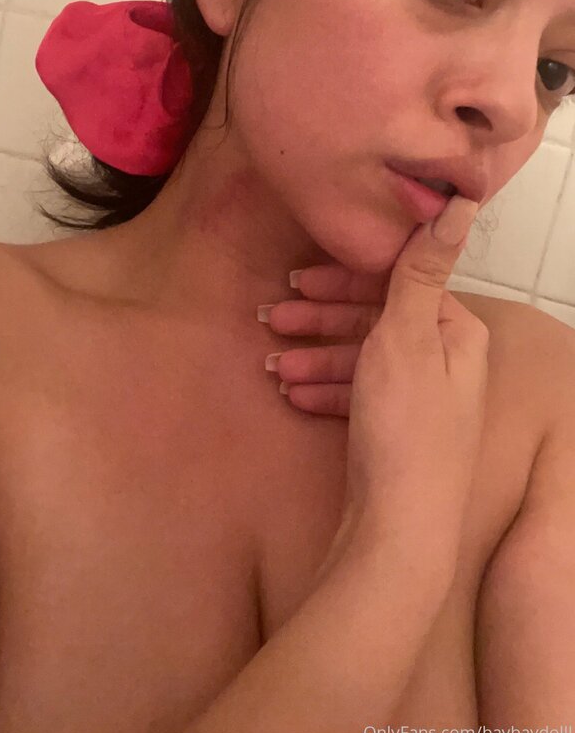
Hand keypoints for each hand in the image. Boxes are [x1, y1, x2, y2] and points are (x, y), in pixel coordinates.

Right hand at [262, 196, 489, 575]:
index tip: (297, 283)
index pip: (395, 287)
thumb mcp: (406, 336)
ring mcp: (421, 401)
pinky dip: (325, 389)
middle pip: (374, 323)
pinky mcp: (397, 432)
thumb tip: (461, 202)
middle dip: (320, 321)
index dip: (344, 283)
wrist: (398, 529)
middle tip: (271, 319)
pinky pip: (356, 396)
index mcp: (454, 332)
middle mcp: (444, 363)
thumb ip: (421, 269)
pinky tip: (291, 391)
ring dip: (314, 356)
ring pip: (360, 361)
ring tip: (271, 362)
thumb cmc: (404, 428)